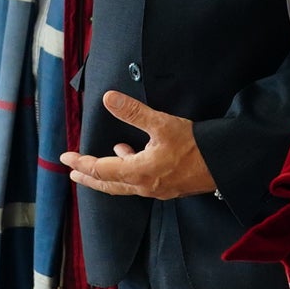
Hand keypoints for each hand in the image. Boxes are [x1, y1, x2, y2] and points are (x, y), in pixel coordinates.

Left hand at [63, 91, 217, 199]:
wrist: (224, 165)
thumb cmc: (195, 146)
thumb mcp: (162, 124)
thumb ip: (133, 112)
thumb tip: (108, 98)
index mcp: (138, 172)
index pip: (100, 169)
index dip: (80, 163)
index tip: (66, 158)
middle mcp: (143, 185)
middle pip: (108, 184)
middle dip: (88, 176)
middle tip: (73, 172)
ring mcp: (155, 189)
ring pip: (123, 185)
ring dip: (107, 175)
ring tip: (98, 164)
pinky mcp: (167, 188)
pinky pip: (138, 183)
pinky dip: (127, 172)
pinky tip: (131, 155)